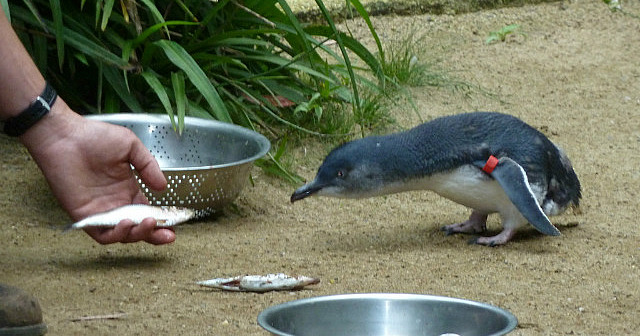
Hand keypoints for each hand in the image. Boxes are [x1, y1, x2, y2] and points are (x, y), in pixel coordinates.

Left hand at [20, 99, 174, 244]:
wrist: (65, 137)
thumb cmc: (94, 137)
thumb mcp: (131, 147)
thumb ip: (149, 166)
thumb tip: (163, 187)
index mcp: (128, 189)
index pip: (148, 212)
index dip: (162, 220)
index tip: (176, 223)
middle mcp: (116, 204)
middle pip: (139, 228)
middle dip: (156, 235)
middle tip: (169, 235)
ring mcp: (101, 211)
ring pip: (124, 235)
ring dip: (138, 234)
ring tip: (149, 223)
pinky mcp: (85, 216)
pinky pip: (102, 234)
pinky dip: (116, 234)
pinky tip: (126, 223)